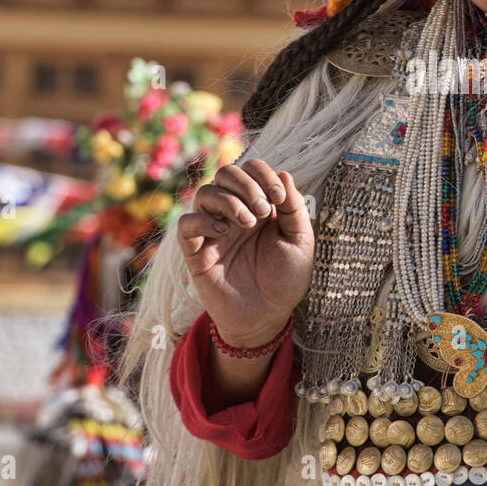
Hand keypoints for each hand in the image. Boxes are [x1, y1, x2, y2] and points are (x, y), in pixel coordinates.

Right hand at [176, 158, 314, 347]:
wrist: (268, 317)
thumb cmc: (286, 280)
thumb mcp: (300, 241)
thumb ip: (293, 207)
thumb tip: (284, 172)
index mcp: (259, 205)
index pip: (251, 169)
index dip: (262, 174)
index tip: (278, 198)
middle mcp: (234, 212)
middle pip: (225, 173)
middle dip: (246, 184)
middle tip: (264, 211)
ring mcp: (214, 229)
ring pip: (205, 193)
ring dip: (228, 201)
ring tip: (248, 223)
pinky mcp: (196, 250)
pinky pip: (186, 224)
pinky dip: (203, 220)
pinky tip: (225, 231)